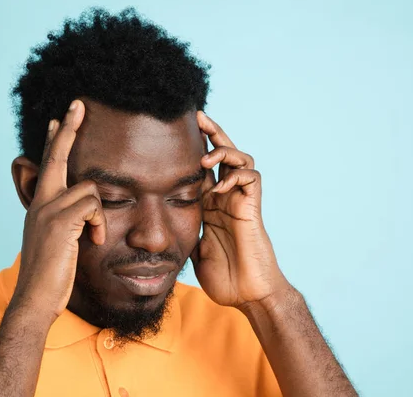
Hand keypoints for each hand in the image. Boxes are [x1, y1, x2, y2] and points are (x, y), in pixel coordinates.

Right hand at [11, 100, 106, 322]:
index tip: (60, 118)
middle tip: (78, 104)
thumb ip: (65, 220)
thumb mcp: (56, 240)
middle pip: (57, 156)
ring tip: (92, 237)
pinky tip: (92, 241)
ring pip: (89, 189)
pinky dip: (99, 225)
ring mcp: (48, 209)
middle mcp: (41, 202)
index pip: (49, 164)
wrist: (36, 298)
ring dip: (98, 215)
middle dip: (68, 129)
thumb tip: (82, 210)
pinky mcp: (60, 221)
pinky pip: (93, 207)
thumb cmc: (51, 273)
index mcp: (40, 205)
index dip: (55, 140)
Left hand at [191, 112, 290, 307]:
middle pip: (223, 155)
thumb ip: (184, 232)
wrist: (247, 295)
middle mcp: (225, 198)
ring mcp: (240, 202)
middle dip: (211, 134)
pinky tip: (219, 188)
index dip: (193, 150)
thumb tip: (160, 227)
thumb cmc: (224, 277)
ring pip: (240, 159)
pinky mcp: (252, 209)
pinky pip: (250, 179)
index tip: (174, 133)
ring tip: (206, 159)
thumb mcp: (193, 250)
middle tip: (197, 117)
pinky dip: (235, 176)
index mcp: (210, 204)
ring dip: (224, 152)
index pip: (202, 168)